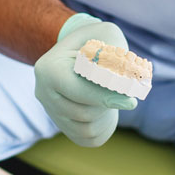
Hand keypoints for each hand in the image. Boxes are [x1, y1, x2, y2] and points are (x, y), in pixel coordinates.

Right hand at [33, 13, 137, 146]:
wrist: (80, 50)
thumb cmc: (96, 41)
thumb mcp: (107, 35)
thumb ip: (117, 55)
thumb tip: (126, 81)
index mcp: (48, 68)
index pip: (79, 91)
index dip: (106, 97)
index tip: (131, 100)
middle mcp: (43, 92)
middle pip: (82, 113)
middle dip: (108, 106)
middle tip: (126, 98)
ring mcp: (50, 110)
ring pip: (84, 129)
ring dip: (106, 118)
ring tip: (114, 101)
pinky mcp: (60, 124)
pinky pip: (84, 138)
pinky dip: (102, 129)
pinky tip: (108, 112)